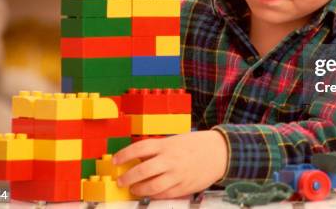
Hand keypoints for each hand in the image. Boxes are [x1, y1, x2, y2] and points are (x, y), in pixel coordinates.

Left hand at [113, 130, 228, 198]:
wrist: (220, 152)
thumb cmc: (196, 144)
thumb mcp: (175, 141)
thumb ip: (158, 150)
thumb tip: (138, 159)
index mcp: (167, 145)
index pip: (139, 148)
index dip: (124, 155)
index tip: (115, 161)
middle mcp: (170, 160)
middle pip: (142, 171)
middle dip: (127, 177)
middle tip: (121, 181)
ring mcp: (177, 175)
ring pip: (152, 187)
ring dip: (139, 189)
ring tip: (134, 188)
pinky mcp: (184, 187)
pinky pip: (164, 194)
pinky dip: (154, 195)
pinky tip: (150, 193)